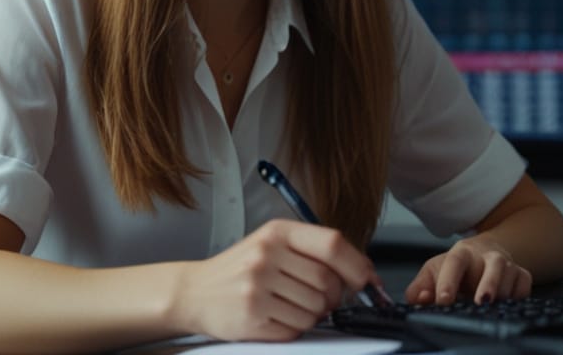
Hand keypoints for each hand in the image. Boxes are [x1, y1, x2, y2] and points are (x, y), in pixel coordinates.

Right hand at [172, 219, 381, 340]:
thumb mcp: (271, 244)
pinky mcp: (252, 316)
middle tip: (322, 299)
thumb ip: (312, 252)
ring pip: (316, 310)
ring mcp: (258, 287)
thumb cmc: (239, 269)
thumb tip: (362, 272)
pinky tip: (277, 317)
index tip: (367, 279)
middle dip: (334, 297)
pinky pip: (297, 329)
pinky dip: (295, 328)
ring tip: (291, 306)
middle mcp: (267, 255)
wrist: (195, 292)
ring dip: (313, 315)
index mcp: (277, 232)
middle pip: (328, 282)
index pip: (332, 244)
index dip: (357, 264)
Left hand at [405, 236, 532, 305]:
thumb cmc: (456, 266)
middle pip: (493, 265)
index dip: (448, 282)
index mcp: (461, 253)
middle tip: (480, 302)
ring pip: (511, 276)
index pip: (454, 263)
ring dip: (502, 294)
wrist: (484, 252)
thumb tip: (420, 298)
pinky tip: (507, 304)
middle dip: (489, 284)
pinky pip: (525, 285)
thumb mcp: (434, 272)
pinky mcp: (521, 274)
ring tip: (490, 307)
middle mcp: (487, 256)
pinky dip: (518, 295)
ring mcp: (506, 264)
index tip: (443, 301)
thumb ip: (420, 287)